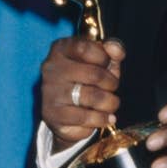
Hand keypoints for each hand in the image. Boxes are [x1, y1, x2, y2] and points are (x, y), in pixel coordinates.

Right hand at [40, 36, 124, 150]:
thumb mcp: (102, 61)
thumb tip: (117, 50)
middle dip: (111, 83)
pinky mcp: (52, 115)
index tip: (108, 65)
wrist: (67, 113)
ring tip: (110, 104)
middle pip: (94, 74)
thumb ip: (112, 50)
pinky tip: (104, 118)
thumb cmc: (87, 80)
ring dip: (110, 103)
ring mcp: (49, 92)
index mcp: (61, 49)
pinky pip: (85, 118)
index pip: (85, 48)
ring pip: (93, 97)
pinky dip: (101, 119)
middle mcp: (51, 69)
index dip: (104, 57)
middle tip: (112, 88)